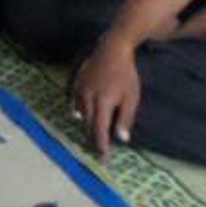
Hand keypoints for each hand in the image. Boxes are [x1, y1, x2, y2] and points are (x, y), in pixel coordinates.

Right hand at [72, 36, 141, 156]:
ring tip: (91, 134)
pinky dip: (77, 111)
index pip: (98, 129)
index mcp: (102, 102)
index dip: (100, 144)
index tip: (103, 157)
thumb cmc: (125, 74)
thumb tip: (121, 139)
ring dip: (85, 125)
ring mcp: (79, 89)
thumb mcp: (131, 97)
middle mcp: (87, 98)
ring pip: (80, 113)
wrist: (112, 49)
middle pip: (87, 124)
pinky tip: (80, 115)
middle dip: (92, 137)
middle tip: (98, 149)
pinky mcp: (76, 83)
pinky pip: (74, 102)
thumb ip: (125, 118)